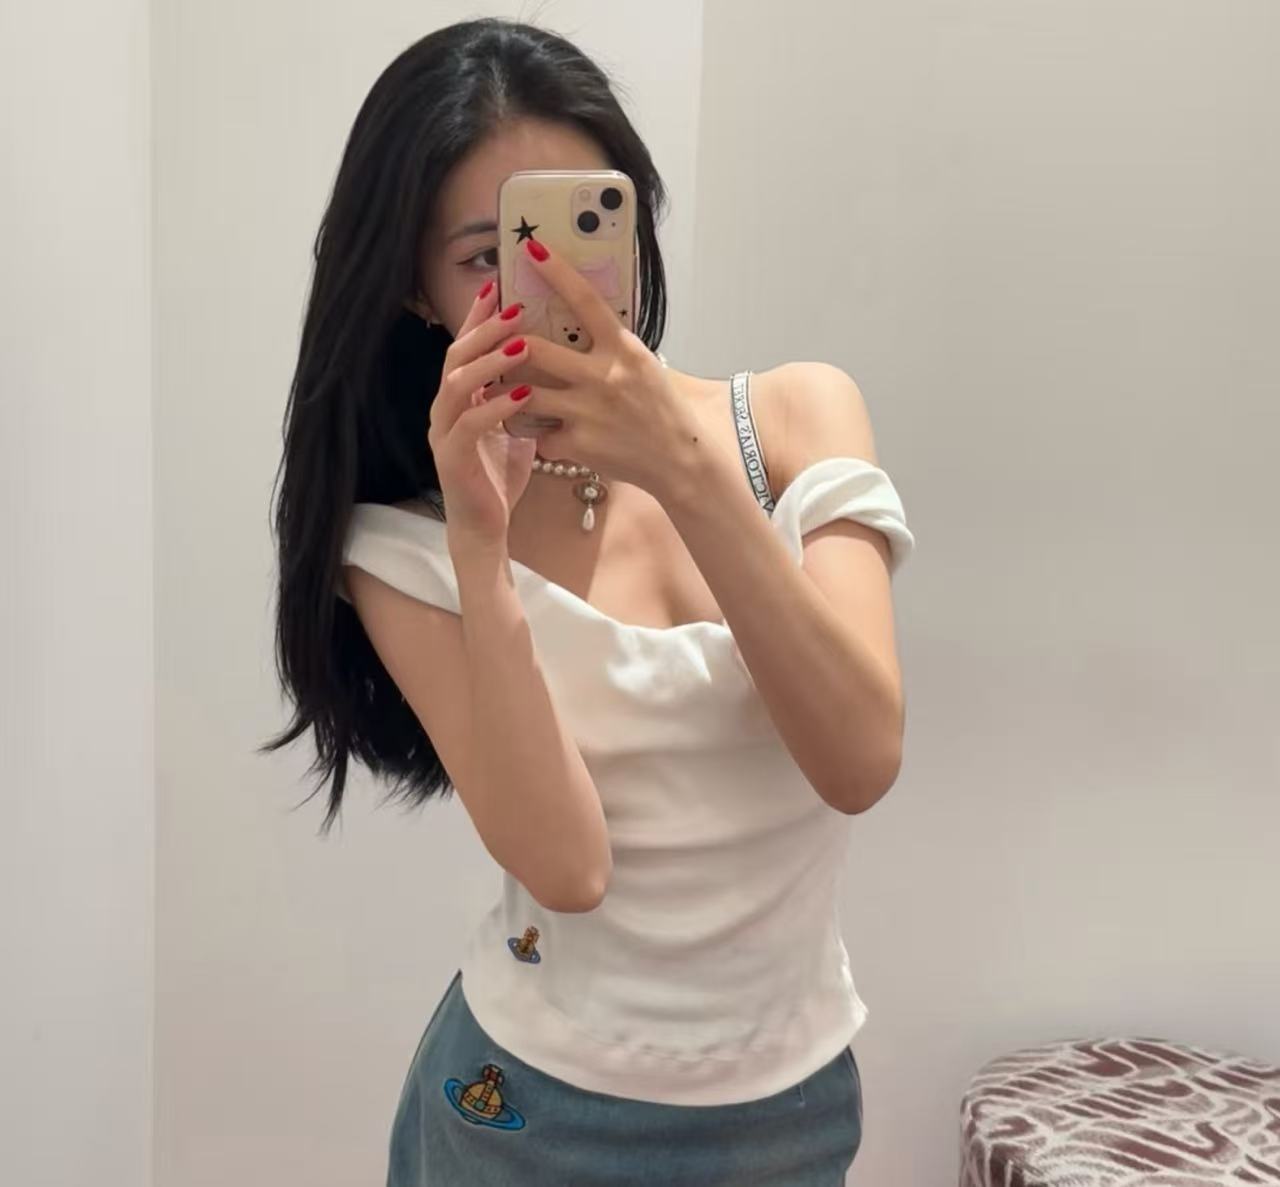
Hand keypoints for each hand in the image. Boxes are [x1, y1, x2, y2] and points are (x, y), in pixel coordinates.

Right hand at [425, 280, 536, 546]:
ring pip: (456, 384)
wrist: (484, 528)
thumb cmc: (499, 476)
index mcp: (459, 399)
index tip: (500, 285)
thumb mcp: (513, 427)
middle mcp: (445, 409)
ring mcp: (444, 433)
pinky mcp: (452, 459)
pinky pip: (469, 425)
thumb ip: (519, 395)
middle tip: (516, 307)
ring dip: (490, 362)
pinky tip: (522, 394)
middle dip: (485, 329)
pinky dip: (496, 407)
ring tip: (521, 344)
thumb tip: (551, 362)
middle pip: (457, 356)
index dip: (479, 317)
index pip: (466, 347)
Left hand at [498, 236, 700, 497]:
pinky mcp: (578, 443)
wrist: (678, 460)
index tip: (531, 249)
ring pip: (525, 393)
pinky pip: (541, 435)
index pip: (585, 301)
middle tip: (497, 344)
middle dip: (509, 346)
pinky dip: (542, 436)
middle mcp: (603, 376)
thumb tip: (581, 316)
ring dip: (508, 392)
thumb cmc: (660, 408)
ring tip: (501, 391)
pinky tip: (550, 436)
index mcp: (623, 349)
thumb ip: (611, 345)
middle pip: (535, 349)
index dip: (556, 272)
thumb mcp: (642, 365)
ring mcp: (587, 411)